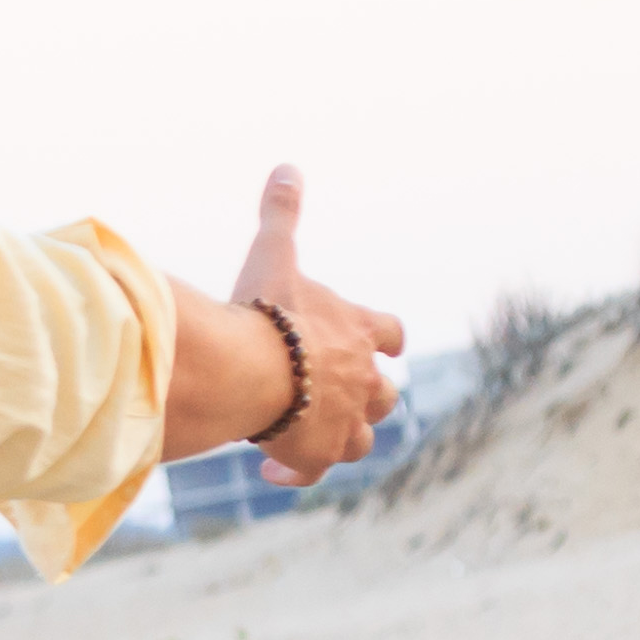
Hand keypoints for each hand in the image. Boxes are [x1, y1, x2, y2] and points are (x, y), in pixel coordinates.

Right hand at [229, 167, 408, 481]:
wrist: (249, 369)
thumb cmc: (265, 313)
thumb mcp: (274, 256)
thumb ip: (281, 216)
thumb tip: (287, 167)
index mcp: (359, 330)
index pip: (390, 333)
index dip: (382, 339)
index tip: (374, 344)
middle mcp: (362, 379)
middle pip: (384, 394)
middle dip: (365, 394)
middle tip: (331, 393)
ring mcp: (343, 420)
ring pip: (362, 438)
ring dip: (342, 436)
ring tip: (309, 434)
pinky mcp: (316, 454)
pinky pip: (313, 471)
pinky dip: (298, 471)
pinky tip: (273, 470)